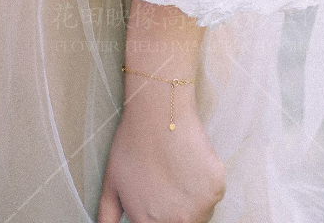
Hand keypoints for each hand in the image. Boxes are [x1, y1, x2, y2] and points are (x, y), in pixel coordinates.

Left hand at [98, 76, 224, 222]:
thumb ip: (107, 215)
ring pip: (200, 213)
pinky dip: (204, 182)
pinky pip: (213, 194)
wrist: (158, 112)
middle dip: (174, 208)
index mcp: (150, 222)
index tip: (158, 196)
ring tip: (176, 169)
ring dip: (191, 199)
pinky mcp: (216, 189)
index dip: (157, 213)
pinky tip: (189, 161)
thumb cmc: (132, 144)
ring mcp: (199, 208)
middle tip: (166, 181)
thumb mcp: (110, 184)